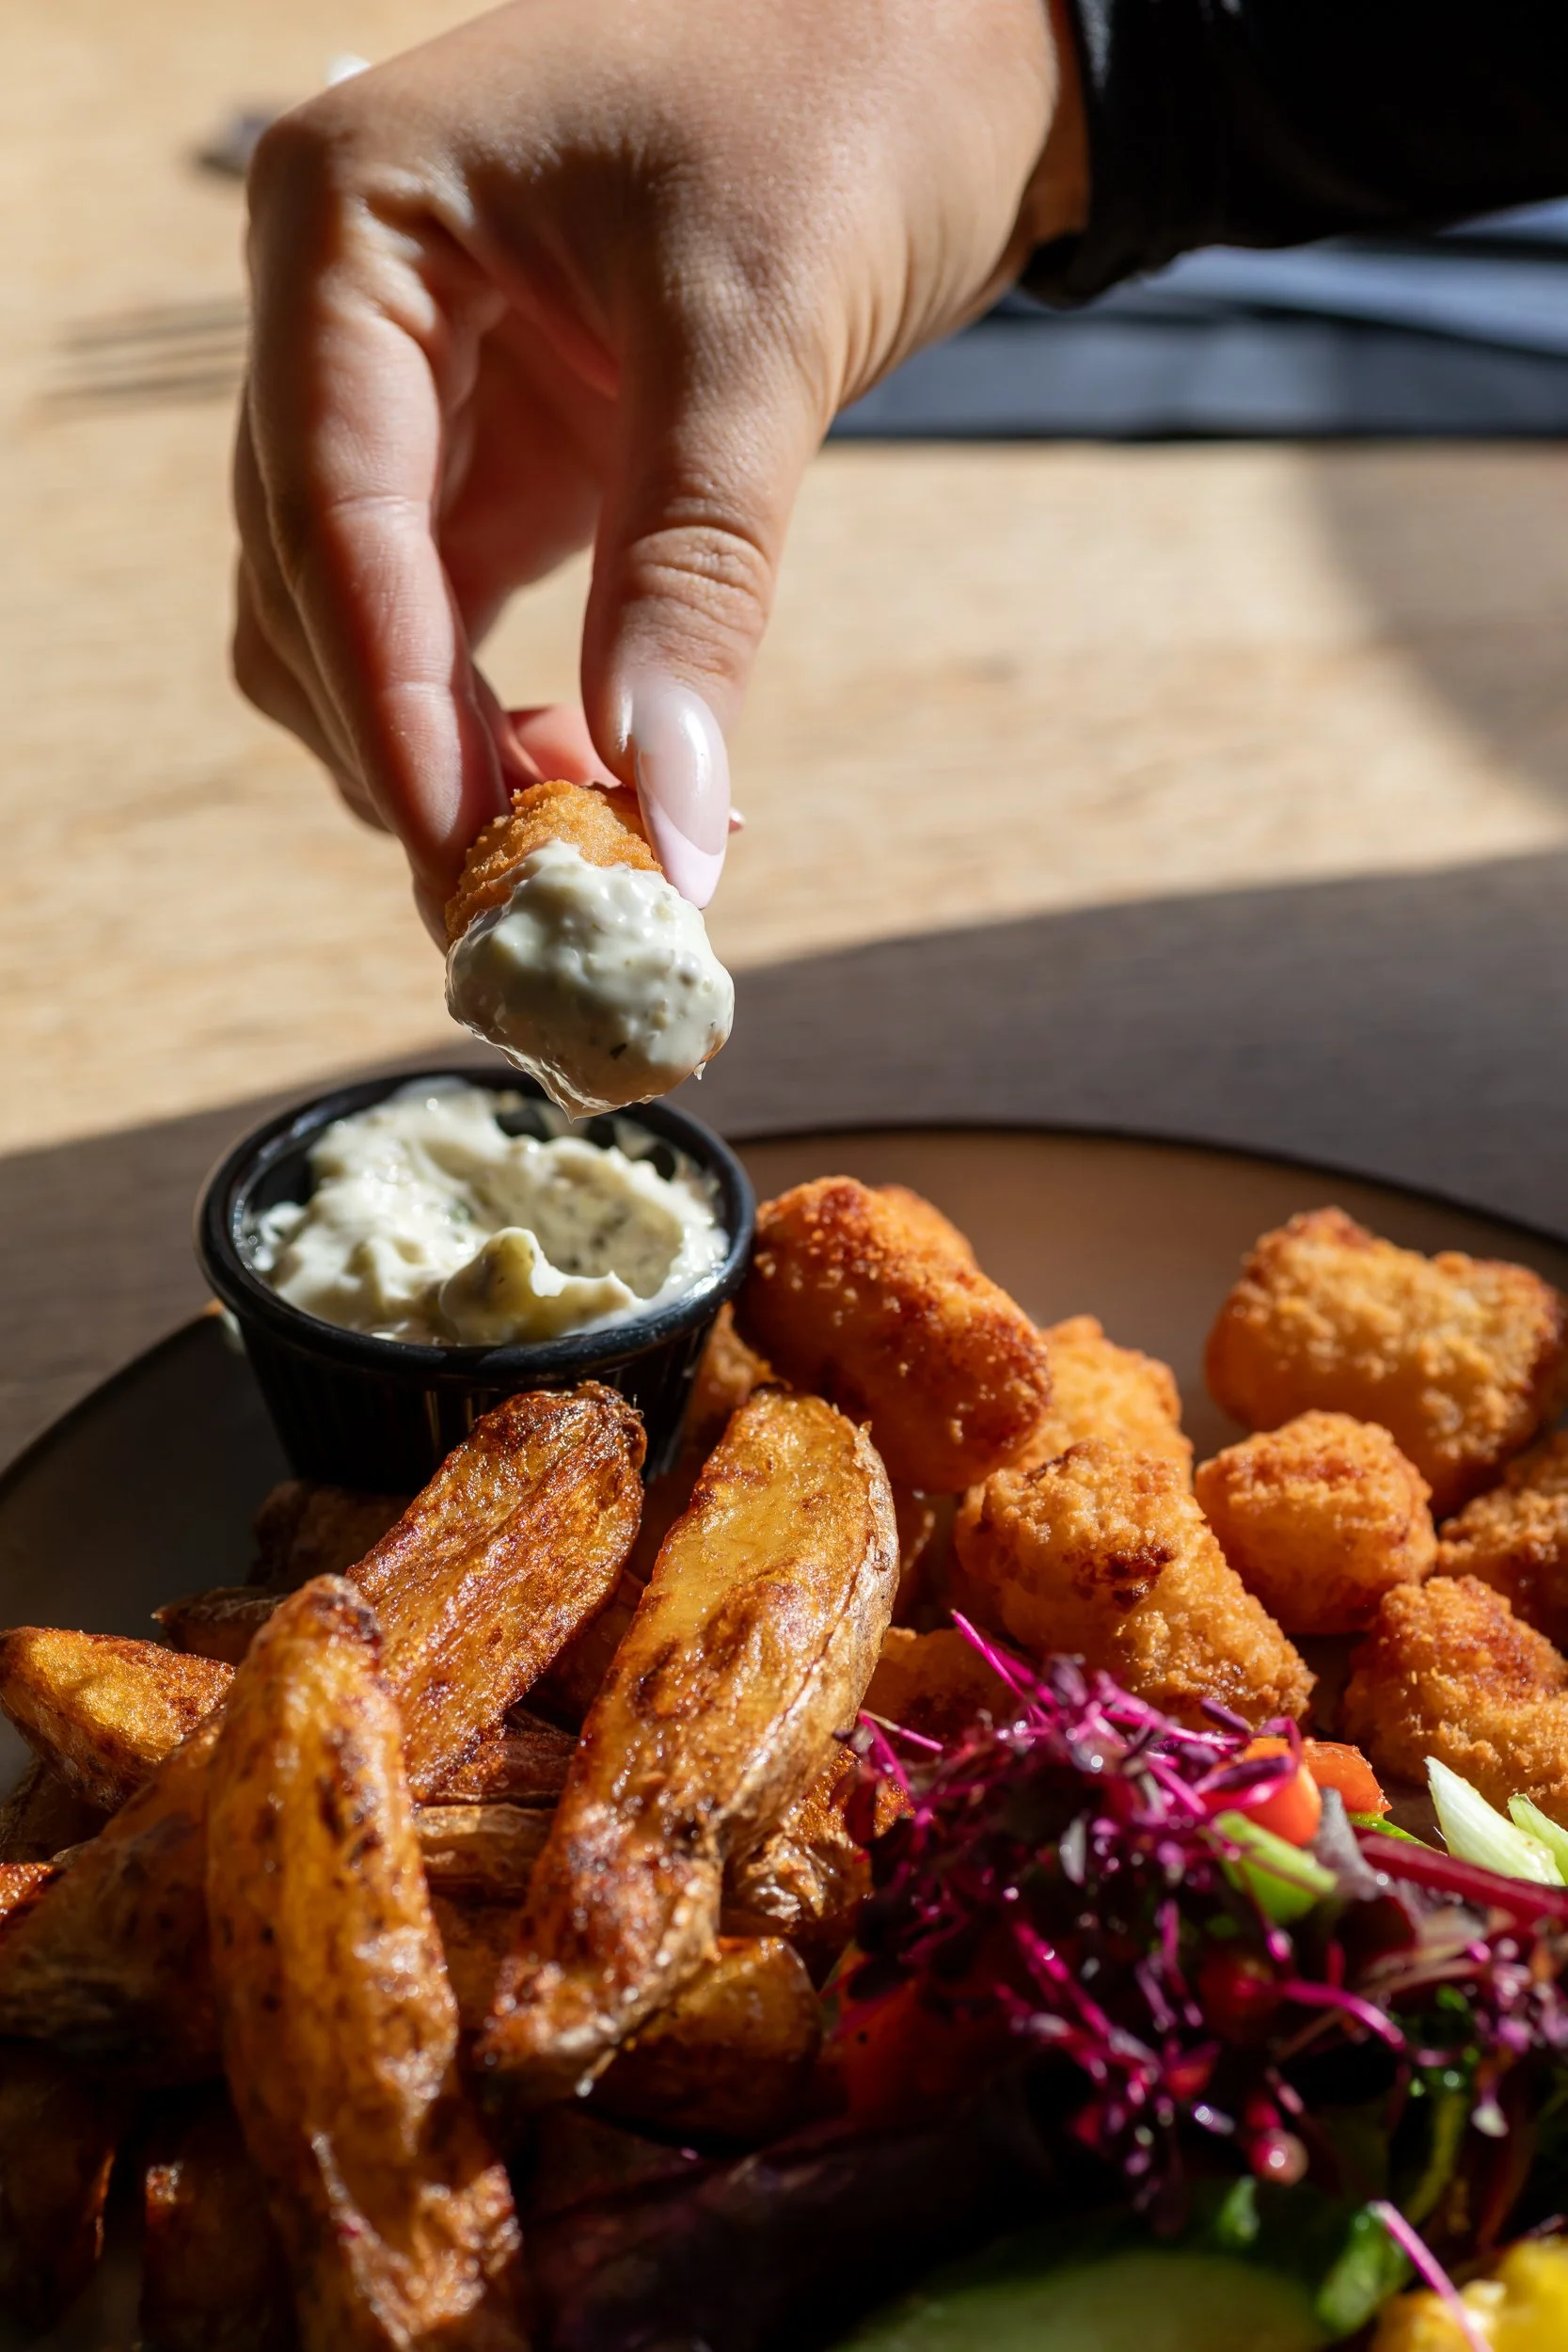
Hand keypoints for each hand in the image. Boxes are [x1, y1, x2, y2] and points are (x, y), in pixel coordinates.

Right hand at [233, 0, 1082, 932]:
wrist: (947, 34)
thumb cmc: (846, 95)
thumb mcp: (757, 338)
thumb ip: (694, 580)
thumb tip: (674, 828)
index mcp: (349, 219)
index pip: (325, 507)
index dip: (392, 708)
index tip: (467, 864)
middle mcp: (338, 303)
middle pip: (310, 590)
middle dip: (414, 755)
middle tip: (540, 908)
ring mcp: (405, 383)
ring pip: (357, 627)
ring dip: (449, 754)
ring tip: (594, 851)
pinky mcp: (488, 449)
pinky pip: (449, 622)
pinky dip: (503, 720)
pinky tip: (605, 786)